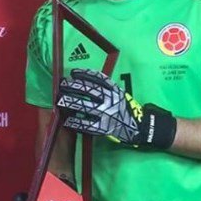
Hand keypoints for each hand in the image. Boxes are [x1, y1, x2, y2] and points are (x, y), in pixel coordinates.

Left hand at [56, 69, 176, 148]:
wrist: (140, 127)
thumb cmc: (127, 109)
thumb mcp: (119, 94)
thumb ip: (106, 88)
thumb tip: (86, 83)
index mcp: (114, 89)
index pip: (97, 78)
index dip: (84, 74)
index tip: (73, 73)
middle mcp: (110, 99)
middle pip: (88, 90)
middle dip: (73, 87)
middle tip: (62, 85)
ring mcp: (107, 113)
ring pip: (85, 106)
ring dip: (70, 102)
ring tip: (60, 101)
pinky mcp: (104, 127)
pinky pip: (87, 124)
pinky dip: (76, 122)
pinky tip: (67, 121)